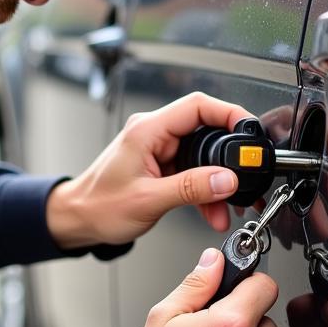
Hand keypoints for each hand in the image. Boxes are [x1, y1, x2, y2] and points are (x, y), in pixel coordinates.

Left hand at [46, 93, 250, 248]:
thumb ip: (190, 188)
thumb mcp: (148, 199)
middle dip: (229, 156)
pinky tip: (213, 210)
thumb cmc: (99, 206)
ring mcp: (158, 150)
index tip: (248, 130)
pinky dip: (206, 190)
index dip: (228, 112)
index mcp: (147, 130)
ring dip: (218, 180)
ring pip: (202, 156)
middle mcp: (154, 134)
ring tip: (230, 204)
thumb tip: (225, 179)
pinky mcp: (161, 166)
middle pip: (205, 130)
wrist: (79, 220)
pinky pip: (193, 171)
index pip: (197, 106)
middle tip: (245, 175)